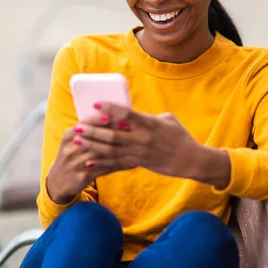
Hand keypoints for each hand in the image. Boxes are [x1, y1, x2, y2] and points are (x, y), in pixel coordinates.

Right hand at [46, 112, 136, 203]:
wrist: (59, 182)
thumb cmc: (71, 156)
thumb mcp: (71, 141)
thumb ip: (86, 129)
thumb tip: (108, 113)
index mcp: (68, 137)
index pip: (83, 124)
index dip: (97, 119)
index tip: (112, 113)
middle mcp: (70, 149)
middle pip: (93, 138)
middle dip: (110, 131)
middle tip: (127, 125)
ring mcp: (76, 164)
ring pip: (100, 154)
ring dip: (118, 148)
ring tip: (133, 142)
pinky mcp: (84, 176)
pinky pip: (105, 169)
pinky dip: (119, 165)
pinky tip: (133, 163)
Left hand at [74, 103, 203, 179]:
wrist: (190, 160)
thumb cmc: (180, 136)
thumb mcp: (168, 120)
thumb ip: (149, 116)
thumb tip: (134, 113)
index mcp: (150, 123)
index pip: (126, 114)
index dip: (109, 109)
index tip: (95, 104)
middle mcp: (143, 138)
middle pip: (113, 135)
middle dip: (93, 131)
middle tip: (78, 126)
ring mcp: (140, 152)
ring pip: (111, 150)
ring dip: (92, 145)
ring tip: (78, 141)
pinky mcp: (138, 163)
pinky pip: (116, 163)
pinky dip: (101, 162)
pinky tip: (89, 160)